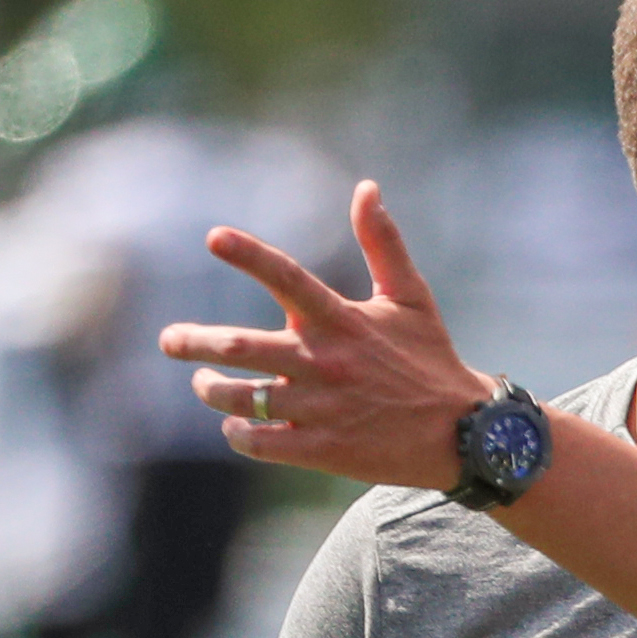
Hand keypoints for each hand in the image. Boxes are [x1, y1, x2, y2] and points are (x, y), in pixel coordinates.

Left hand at [160, 181, 497, 492]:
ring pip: (243, 398)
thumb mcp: (412, 299)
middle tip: (170, 339)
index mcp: (344, 322)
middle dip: (194, 342)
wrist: (467, 435)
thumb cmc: (431, 361)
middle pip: (241, 348)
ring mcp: (323, 410)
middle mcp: (327, 363)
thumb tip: (367, 187)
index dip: (250, 256)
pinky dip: (239, 433)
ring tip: (204, 384)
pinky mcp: (325, 450)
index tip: (214, 237)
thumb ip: (383, 243)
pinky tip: (237, 426)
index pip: (289, 279)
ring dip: (212, 390)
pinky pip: (261, 441)